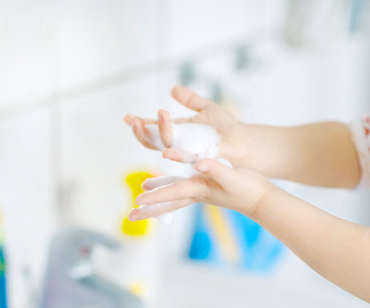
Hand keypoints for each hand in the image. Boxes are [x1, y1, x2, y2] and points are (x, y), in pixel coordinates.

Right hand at [123, 85, 245, 163]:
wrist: (243, 140)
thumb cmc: (226, 128)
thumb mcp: (206, 109)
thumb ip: (190, 100)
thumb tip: (173, 88)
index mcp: (178, 132)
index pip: (153, 130)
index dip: (139, 125)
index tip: (126, 117)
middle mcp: (179, 144)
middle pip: (153, 141)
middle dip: (141, 132)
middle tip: (134, 120)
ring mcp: (189, 152)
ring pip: (167, 147)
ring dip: (159, 134)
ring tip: (156, 118)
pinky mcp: (201, 158)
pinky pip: (186, 158)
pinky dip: (176, 155)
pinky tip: (167, 152)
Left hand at [128, 158, 273, 220]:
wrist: (261, 198)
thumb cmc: (249, 188)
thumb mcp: (233, 177)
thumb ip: (216, 169)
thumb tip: (198, 164)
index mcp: (200, 189)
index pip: (173, 193)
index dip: (156, 196)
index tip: (138, 200)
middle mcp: (196, 192)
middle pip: (168, 203)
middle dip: (149, 210)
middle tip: (130, 216)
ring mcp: (200, 192)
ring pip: (173, 195)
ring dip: (157, 198)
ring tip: (141, 197)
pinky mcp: (206, 188)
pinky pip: (183, 188)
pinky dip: (171, 186)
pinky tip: (167, 181)